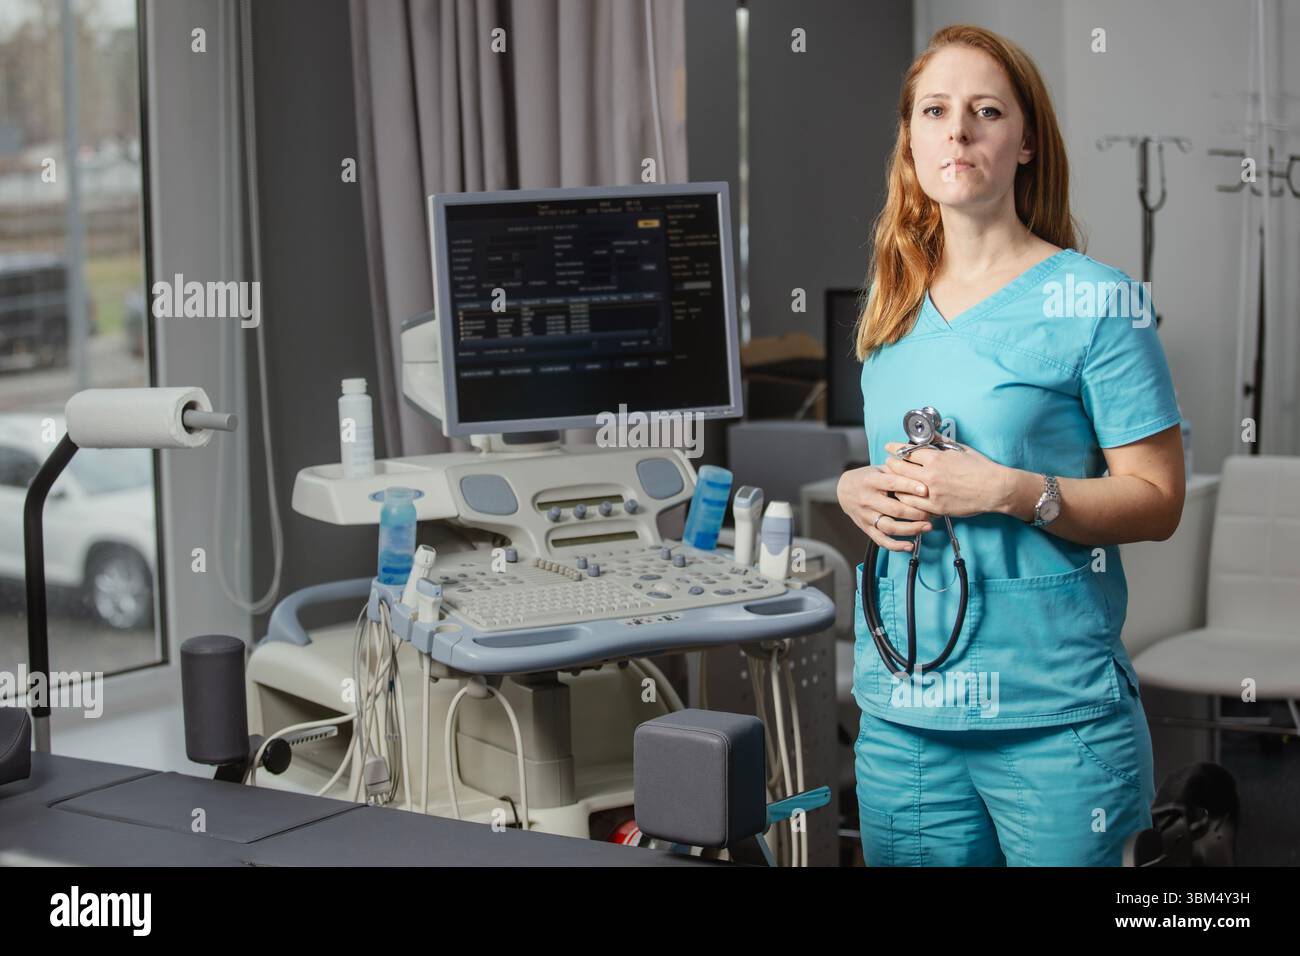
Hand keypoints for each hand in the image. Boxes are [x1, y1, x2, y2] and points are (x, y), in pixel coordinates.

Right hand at [837, 464, 933, 552]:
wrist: (843, 490)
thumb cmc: (866, 478)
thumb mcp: (879, 469)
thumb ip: (897, 470)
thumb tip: (920, 471)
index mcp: (871, 481)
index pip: (892, 483)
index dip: (909, 486)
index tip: (925, 490)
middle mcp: (867, 499)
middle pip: (895, 509)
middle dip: (917, 512)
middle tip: (933, 512)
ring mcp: (866, 516)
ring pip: (890, 526)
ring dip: (911, 529)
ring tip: (927, 527)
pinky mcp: (866, 528)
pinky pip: (881, 540)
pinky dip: (896, 546)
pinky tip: (910, 545)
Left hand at [882, 440, 1008, 518]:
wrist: (995, 489)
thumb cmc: (980, 468)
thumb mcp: (960, 449)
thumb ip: (941, 441)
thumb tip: (930, 434)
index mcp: (936, 458)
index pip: (906, 451)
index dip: (895, 448)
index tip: (889, 447)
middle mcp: (931, 475)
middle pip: (899, 468)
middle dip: (891, 464)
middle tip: (888, 462)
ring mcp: (931, 493)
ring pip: (901, 488)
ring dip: (895, 483)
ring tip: (893, 480)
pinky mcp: (935, 507)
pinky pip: (911, 504)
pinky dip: (905, 498)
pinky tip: (904, 495)